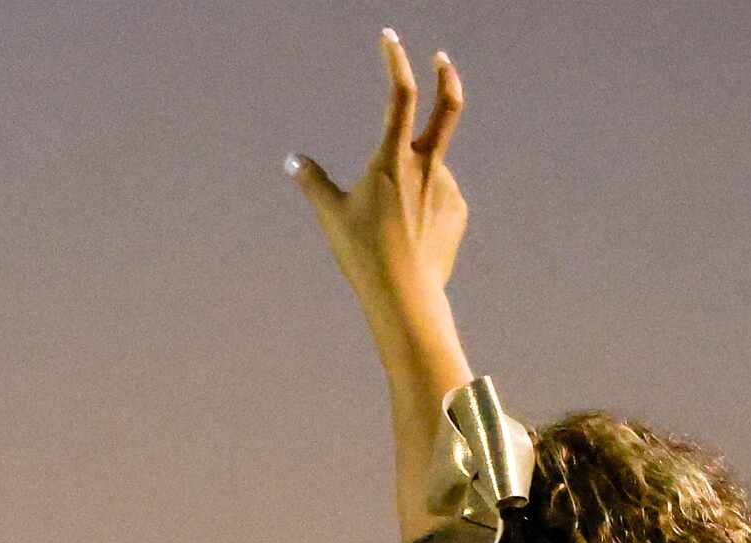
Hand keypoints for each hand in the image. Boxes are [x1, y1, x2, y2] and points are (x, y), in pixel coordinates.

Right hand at [287, 32, 467, 326]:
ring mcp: (446, 187)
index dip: (396, 61)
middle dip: (445, 76)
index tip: (390, 39)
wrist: (404, 295)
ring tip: (391, 230)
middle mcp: (425, 165)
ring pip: (428, 171)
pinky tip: (408, 241)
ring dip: (411, 185)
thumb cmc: (362, 254)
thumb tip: (293, 160)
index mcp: (391, 159)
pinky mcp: (457, 211)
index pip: (399, 94)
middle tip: (441, 58)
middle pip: (447, 106)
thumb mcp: (330, 216)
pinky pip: (438, 199)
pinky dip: (422, 210)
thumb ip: (313, 182)